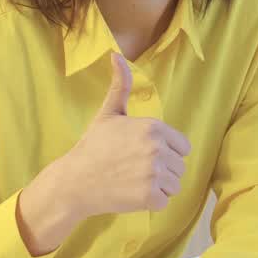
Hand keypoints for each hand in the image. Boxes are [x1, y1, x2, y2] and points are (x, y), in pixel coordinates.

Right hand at [56, 52, 190, 217]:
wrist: (75, 180)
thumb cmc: (93, 146)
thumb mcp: (109, 113)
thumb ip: (120, 86)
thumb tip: (116, 54)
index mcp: (154, 127)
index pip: (182, 146)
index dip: (165, 151)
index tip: (142, 153)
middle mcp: (158, 149)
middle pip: (179, 167)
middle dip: (161, 170)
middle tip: (134, 168)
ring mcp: (155, 173)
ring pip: (174, 185)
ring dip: (158, 186)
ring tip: (133, 180)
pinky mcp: (150, 197)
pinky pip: (164, 201)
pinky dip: (150, 202)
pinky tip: (131, 193)